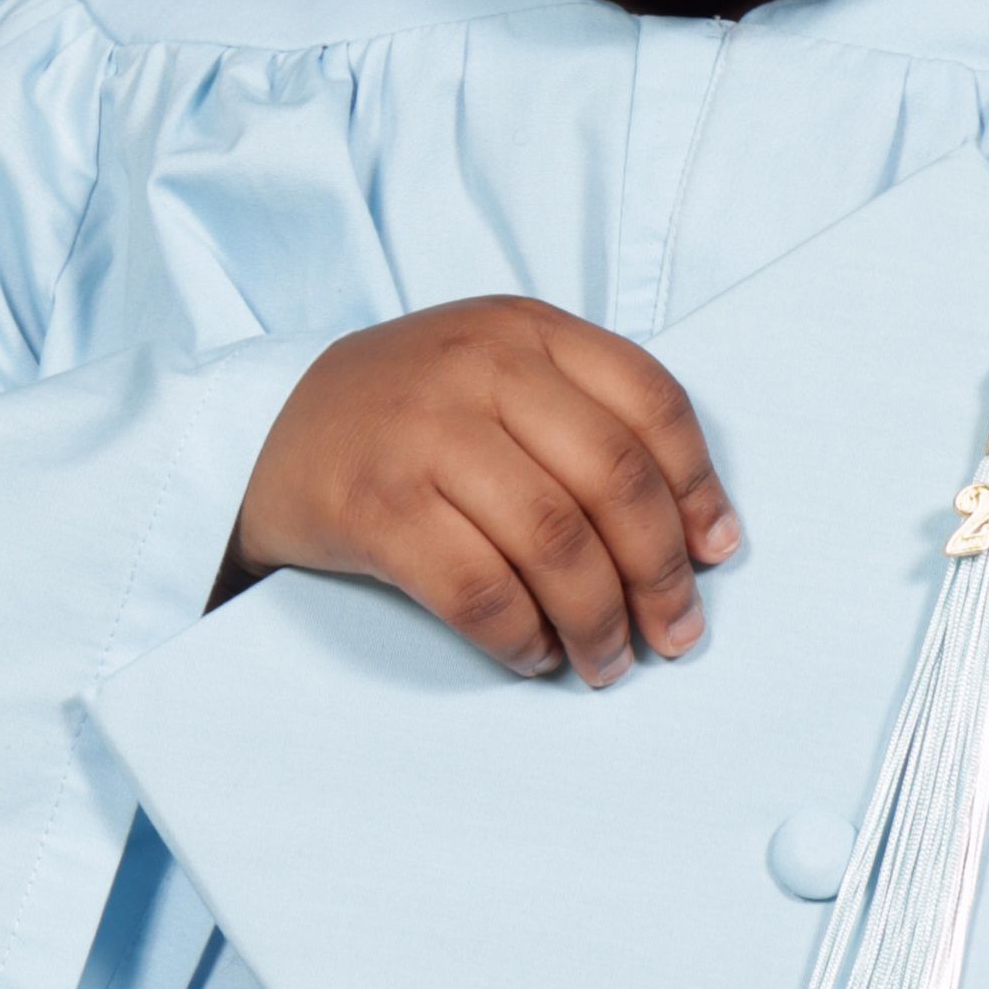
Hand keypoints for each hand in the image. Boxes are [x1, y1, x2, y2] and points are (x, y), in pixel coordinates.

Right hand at [223, 296, 741, 686]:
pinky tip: (535, 654)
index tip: (716, 553)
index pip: (650, 400)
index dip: (697, 486)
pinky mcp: (376, 505)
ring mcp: (425, 433)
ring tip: (610, 660)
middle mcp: (482, 367)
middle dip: (660, 570)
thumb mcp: (498, 373)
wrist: (272, 429)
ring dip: (599, 619)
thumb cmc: (414, 412)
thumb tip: (702, 534)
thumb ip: (586, 419)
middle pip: (613, 476)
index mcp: (527, 329)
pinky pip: (477, 588)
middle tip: (676, 633)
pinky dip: (522, 636)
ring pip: (554, 539)